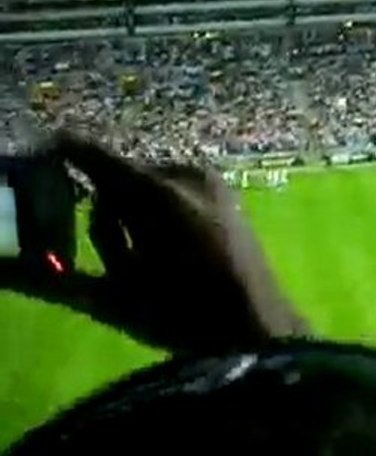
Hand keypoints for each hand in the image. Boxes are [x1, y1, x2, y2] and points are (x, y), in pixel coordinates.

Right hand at [31, 132, 308, 351]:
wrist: (258, 327)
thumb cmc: (182, 315)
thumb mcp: (113, 296)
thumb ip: (54, 274)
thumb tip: (4, 271)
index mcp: (156, 193)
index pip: (98, 161)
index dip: (70, 151)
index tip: (52, 141)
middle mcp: (184, 173)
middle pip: (122, 180)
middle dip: (110, 212)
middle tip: (122, 262)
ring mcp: (209, 179)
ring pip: (149, 184)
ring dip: (136, 215)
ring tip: (151, 262)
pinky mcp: (225, 190)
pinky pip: (176, 189)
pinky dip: (161, 211)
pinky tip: (174, 250)